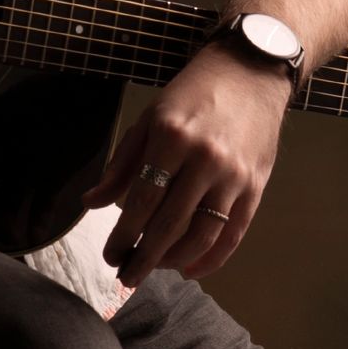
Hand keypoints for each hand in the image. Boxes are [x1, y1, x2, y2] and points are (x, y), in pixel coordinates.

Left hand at [88, 47, 289, 281]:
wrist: (251, 72)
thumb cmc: (193, 94)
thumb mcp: (150, 119)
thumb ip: (121, 164)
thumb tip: (91, 204)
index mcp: (171, 138)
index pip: (142, 201)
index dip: (123, 235)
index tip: (110, 255)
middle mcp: (205, 159)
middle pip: (168, 225)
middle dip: (143, 258)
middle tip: (126, 276)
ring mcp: (234, 175)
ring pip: (201, 236)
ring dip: (174, 261)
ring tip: (155, 267)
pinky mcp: (256, 186)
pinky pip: (233, 234)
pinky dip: (211, 259)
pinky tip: (190, 268)